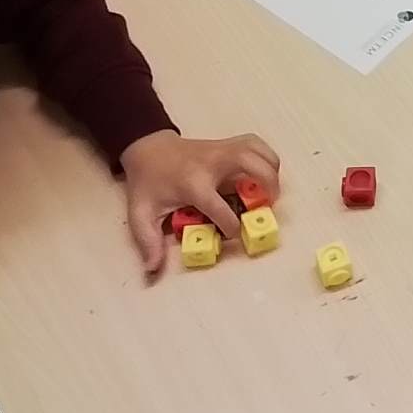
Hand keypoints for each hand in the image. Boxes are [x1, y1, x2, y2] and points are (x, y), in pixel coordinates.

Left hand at [119, 131, 282, 274]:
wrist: (146, 148)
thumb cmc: (148, 183)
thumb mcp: (141, 214)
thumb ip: (148, 241)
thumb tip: (153, 269)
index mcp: (193, 184)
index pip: (220, 207)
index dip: (230, 225)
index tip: (231, 233)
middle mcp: (212, 163)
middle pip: (252, 165)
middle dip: (268, 185)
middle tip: (269, 205)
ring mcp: (221, 148)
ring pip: (258, 150)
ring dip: (271, 169)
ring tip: (270, 189)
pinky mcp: (227, 142)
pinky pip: (255, 143)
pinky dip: (265, 155)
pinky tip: (264, 171)